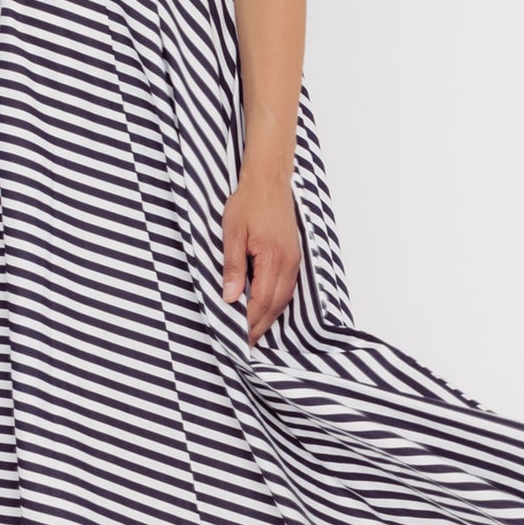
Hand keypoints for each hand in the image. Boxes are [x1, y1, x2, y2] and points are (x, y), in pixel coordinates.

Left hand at [221, 170, 300, 346]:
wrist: (269, 181)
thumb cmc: (249, 202)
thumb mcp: (232, 233)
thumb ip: (232, 267)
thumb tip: (230, 297)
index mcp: (273, 258)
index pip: (261, 300)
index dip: (248, 321)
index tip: (235, 335)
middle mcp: (289, 263)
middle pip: (275, 305)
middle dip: (259, 326)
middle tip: (244, 343)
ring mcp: (294, 260)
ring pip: (283, 299)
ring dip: (268, 317)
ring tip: (252, 332)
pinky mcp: (293, 256)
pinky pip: (286, 288)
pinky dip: (275, 303)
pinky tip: (265, 309)